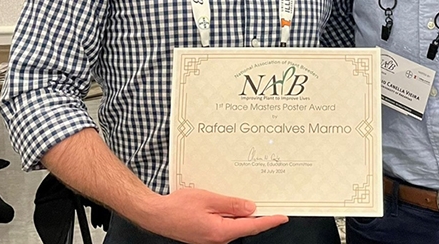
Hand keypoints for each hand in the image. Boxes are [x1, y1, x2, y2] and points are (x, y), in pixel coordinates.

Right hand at [138, 187, 287, 243]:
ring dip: (243, 216)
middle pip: (245, 227)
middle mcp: (218, 239)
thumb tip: (250, 208)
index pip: (252, 226)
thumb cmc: (177, 207)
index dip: (269, 221)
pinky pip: (225, 225)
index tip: (282, 217)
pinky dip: (231, 216)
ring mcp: (211, 238)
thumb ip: (231, 204)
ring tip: (252, 203)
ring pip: (235, 226)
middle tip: (272, 206)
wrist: (156, 215)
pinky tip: (232, 206)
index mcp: (221, 231)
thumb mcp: (208, 199)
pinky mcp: (206, 234)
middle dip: (259, 217)